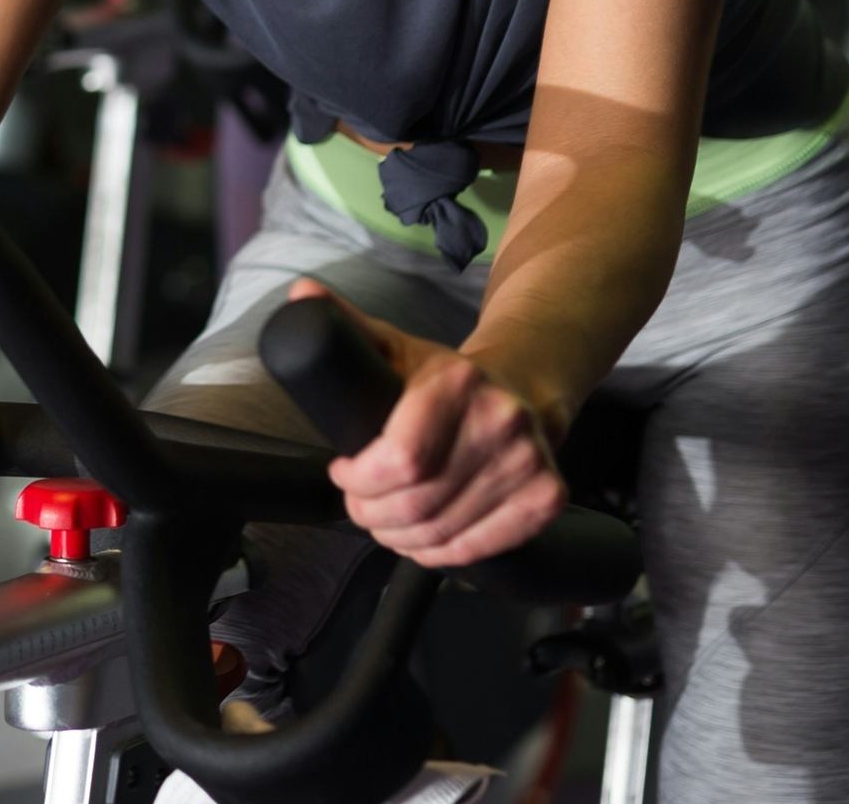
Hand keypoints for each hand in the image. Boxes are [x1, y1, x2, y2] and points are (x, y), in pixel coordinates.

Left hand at [291, 279, 570, 567]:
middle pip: (416, 504)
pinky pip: (478, 548)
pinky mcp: (547, 499)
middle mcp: (501, 421)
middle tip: (358, 506)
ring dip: (399, 537)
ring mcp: (530, 463)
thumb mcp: (394, 346)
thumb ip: (344, 325)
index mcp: (457, 381)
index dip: (358, 480)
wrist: (523, 389)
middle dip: (371, 513)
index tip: (342, 472)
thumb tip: (301, 296)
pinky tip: (423, 538)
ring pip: (442, 532)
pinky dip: (440, 553)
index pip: (399, 460)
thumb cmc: (447, 378)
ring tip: (384, 522)